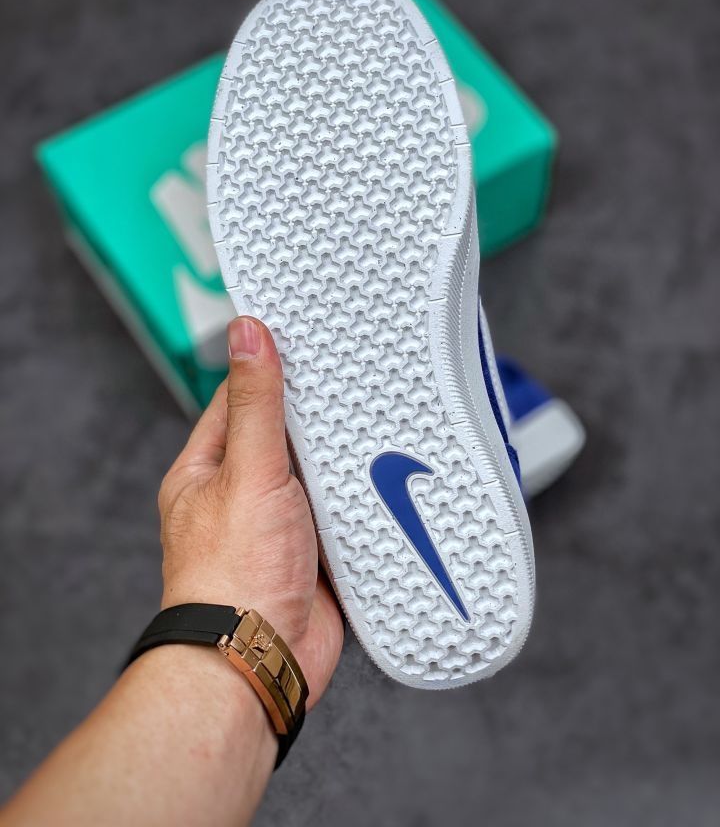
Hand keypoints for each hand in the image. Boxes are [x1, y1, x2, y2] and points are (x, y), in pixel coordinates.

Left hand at [158, 316, 343, 709]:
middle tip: (352, 381)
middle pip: (284, 437)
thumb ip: (255, 403)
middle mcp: (241, 495)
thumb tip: (247, 336)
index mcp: (207, 470)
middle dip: (316, 418)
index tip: (300, 342)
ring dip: (342, 462)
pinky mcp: (314, 553)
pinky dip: (361, 501)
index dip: (268, 369)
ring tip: (377, 424)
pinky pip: (342, 513)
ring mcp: (278, 525)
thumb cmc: (233, 574)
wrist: (262, 657)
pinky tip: (386, 480)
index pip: (238, 401)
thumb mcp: (248, 470)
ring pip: (317, 476)